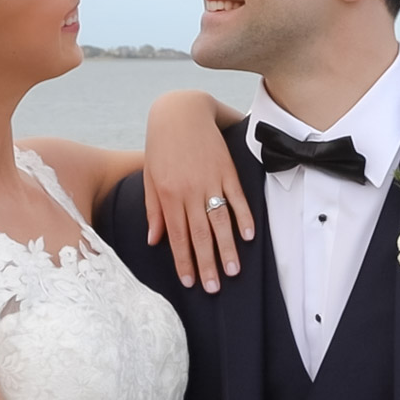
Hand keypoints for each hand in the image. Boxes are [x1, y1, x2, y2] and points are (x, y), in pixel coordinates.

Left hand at [144, 90, 253, 291]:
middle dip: (207, 263)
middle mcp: (189, 191)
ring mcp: (210, 181)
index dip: (184, 261)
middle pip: (200, 234)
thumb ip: (153, 210)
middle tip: (214, 288)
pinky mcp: (226, 169)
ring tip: (233, 271)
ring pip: (220, 220)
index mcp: (168, 195)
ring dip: (227, 247)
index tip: (191, 282)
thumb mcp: (150, 177)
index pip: (177, 236)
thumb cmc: (160, 146)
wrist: (180, 111)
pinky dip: (244, 216)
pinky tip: (249, 236)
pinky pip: (237, 197)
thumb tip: (154, 241)